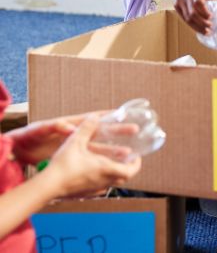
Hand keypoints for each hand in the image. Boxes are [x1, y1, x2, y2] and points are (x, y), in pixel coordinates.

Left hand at [6, 111, 132, 164]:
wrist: (18, 152)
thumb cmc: (28, 138)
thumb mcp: (40, 130)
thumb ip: (55, 126)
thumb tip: (68, 125)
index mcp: (69, 124)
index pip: (92, 118)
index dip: (108, 115)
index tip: (123, 111)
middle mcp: (75, 136)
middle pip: (101, 133)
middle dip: (119, 132)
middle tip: (135, 130)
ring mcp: (74, 150)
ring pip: (99, 150)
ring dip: (114, 151)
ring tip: (129, 153)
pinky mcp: (71, 161)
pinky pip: (91, 161)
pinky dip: (102, 163)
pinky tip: (112, 168)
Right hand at [41, 116, 140, 198]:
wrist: (47, 186)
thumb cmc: (64, 164)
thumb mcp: (75, 141)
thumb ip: (86, 128)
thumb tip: (94, 116)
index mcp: (107, 169)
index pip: (131, 170)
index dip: (137, 163)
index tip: (136, 155)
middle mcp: (103, 181)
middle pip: (124, 178)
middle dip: (128, 167)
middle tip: (127, 157)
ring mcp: (94, 190)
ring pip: (112, 183)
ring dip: (115, 173)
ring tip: (112, 163)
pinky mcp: (84, 194)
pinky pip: (99, 188)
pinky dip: (103, 180)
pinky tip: (95, 174)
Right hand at [170, 0, 216, 33]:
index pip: (198, 2)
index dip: (205, 11)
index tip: (211, 17)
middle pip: (192, 12)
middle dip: (202, 22)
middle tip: (210, 27)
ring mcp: (180, 1)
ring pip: (187, 17)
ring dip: (197, 26)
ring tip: (206, 31)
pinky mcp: (176, 6)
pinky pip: (184, 18)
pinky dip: (191, 25)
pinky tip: (198, 28)